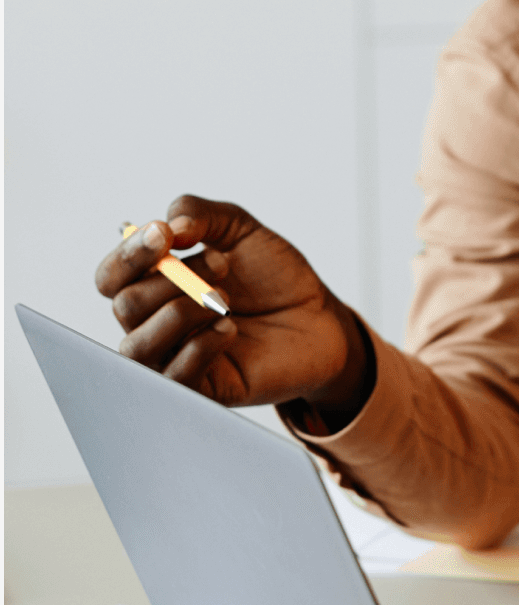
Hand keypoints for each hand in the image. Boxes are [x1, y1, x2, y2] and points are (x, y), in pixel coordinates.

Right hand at [94, 194, 371, 419]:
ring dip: (180, 314)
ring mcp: (176, 357)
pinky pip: (174, 377)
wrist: (321, 317)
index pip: (112, 276)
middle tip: (224, 264)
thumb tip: (170, 225)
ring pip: (137, 347)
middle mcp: (156, 323)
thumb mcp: (240, 230)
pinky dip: (199, 347)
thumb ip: (200, 214)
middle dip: (172, 279)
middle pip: (124, 307)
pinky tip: (230, 329)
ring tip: (225, 299)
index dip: (129, 254)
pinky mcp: (202, 389)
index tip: (164, 233)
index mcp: (156, 285)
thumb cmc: (275, 277)